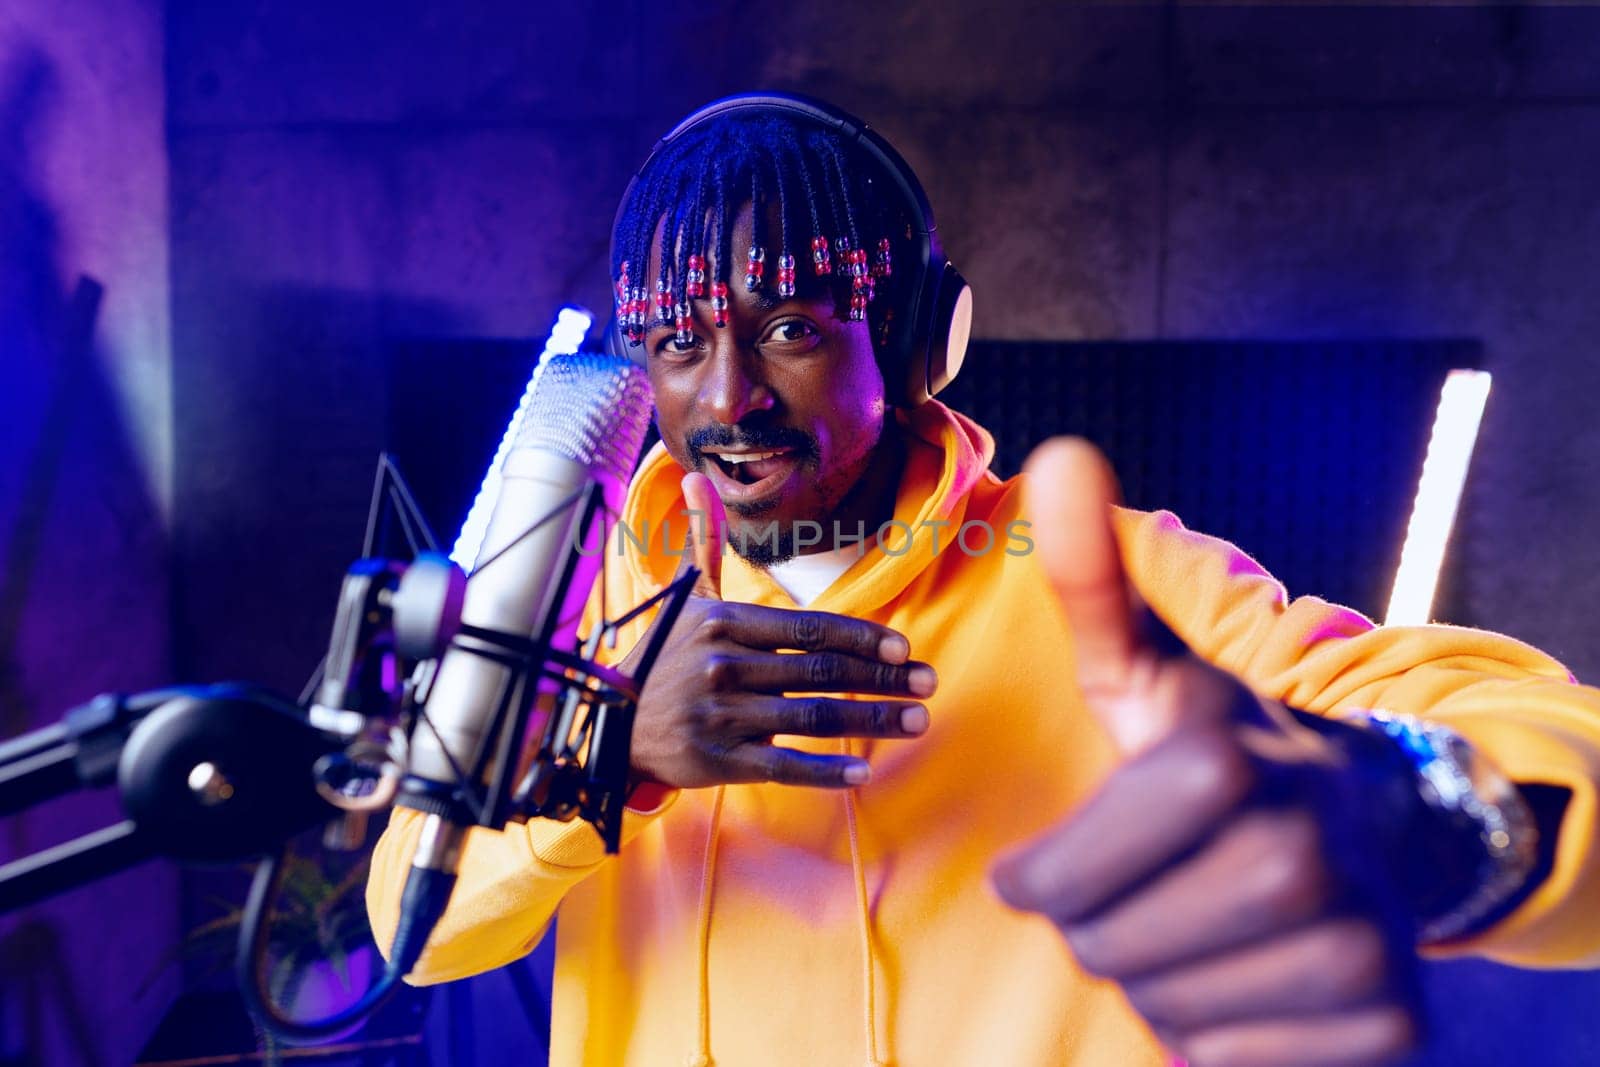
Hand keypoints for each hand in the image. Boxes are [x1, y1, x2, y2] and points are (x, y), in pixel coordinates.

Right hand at [623, 472, 936, 789]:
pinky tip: (862, 773)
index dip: (862, 638)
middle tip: (930, 683)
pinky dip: (824, 771)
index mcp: (725, 623)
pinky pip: (783, 765)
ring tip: (917, 720)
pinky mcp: (718, 760)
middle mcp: (724, 666)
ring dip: (873, 718)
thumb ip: (705, 543)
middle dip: (884, 677)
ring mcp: (722, 715)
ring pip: (814, 715)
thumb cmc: (661, 657)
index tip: (904, 648)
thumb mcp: (685, 599)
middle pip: (822, 671)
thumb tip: (695, 478)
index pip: (809, 628)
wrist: (608, 722)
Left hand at [991, 439, 1421, 1066]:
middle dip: (1101, 929)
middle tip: (1142, 887)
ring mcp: (1357, 940)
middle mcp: (1301, 851)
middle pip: (1110, 953)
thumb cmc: (1223, 747)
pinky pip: (1236, 1063)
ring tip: (1195, 922)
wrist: (1374, 817)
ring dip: (1158, 982)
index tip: (1047, 866)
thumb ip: (1089, 579)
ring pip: (1170, 1017)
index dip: (1043, 880)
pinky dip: (1220, 1035)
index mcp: (1221, 761)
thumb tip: (1060, 454)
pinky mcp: (1389, 1019)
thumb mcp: (1146, 667)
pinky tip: (1245, 972)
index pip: (1061, 884)